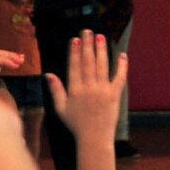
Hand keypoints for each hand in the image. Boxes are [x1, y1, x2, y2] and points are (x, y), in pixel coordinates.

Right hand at [45, 31, 126, 150]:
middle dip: (88, 45)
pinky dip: (122, 66)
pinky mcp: (115, 95)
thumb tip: (48, 74)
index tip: (75, 39)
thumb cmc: (76, 124)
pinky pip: (120, 78)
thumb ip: (55, 90)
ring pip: (102, 66)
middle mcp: (89, 88)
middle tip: (88, 31)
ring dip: (101, 50)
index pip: (75, 66)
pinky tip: (122, 55)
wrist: (94, 138)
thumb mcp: (60, 108)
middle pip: (88, 62)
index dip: (75, 52)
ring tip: (100, 37)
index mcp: (75, 90)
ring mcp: (103, 91)